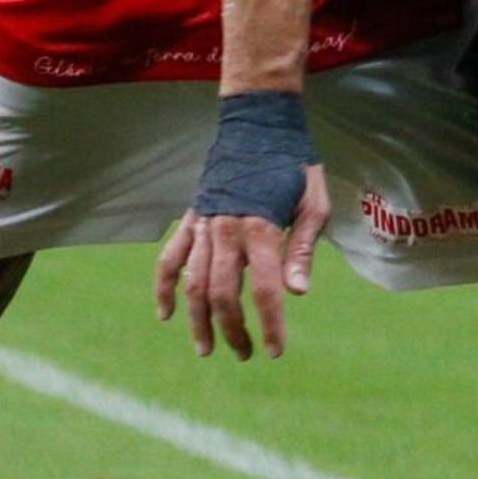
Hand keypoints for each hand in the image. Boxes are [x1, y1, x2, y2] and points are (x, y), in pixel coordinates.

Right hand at [153, 163, 328, 360]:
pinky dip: (163, 288)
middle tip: (245, 353)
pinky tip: (166, 314)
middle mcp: (228, 231)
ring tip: (207, 349)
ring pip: (192, 284)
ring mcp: (204, 225)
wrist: (258, 125)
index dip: (270, 325)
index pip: (266, 290)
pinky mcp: (191, 218)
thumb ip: (302, 250)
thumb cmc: (293, 165)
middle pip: (223, 294)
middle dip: (233, 330)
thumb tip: (298, 293)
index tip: (275, 351)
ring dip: (198, 321)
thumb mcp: (314, 203)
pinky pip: (169, 258)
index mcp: (263, 228)